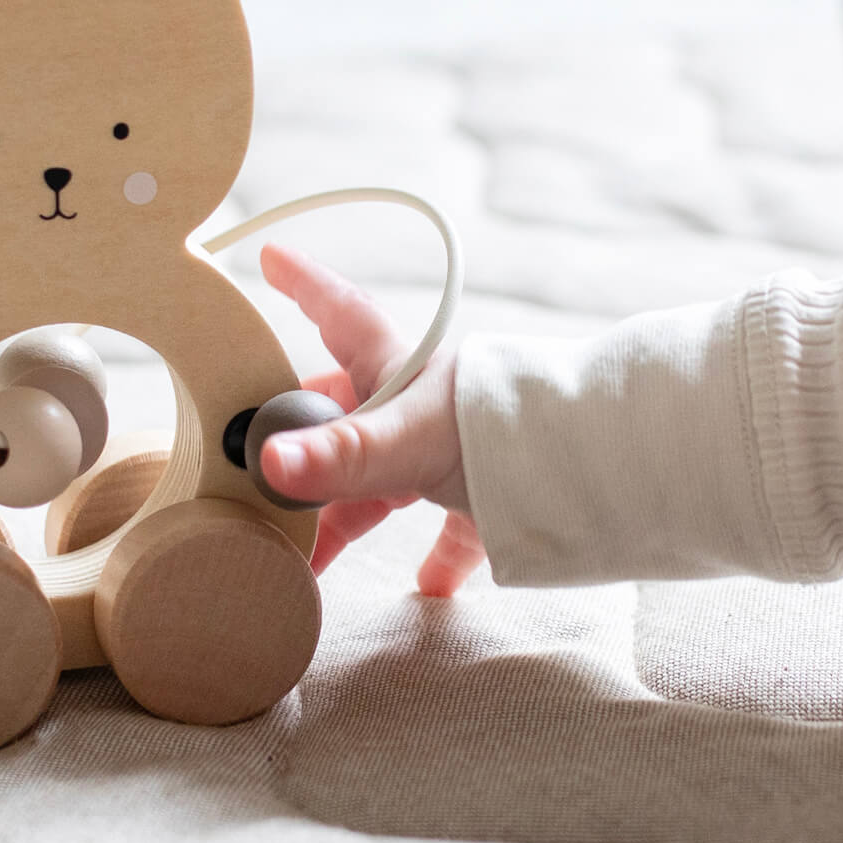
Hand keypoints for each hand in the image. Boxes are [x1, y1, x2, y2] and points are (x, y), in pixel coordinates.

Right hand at [257, 242, 484, 597]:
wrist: (588, 468)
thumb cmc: (499, 428)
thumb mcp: (407, 440)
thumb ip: (339, 458)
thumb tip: (271, 464)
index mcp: (395, 367)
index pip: (337, 311)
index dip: (303, 282)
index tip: (271, 254)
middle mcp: (416, 402)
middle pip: (341, 411)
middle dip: (299, 440)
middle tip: (254, 465)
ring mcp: (449, 449)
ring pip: (378, 479)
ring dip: (343, 517)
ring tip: (307, 555)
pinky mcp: (483, 495)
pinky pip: (448, 528)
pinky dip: (435, 557)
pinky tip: (425, 587)